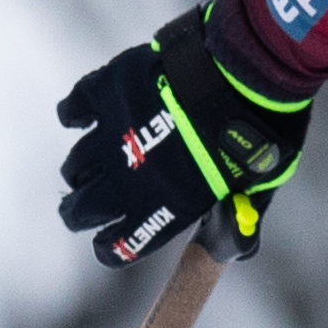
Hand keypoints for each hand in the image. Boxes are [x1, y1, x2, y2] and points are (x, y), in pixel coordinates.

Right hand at [54, 4, 311, 266]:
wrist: (240, 80)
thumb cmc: (254, 137)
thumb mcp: (254, 192)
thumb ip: (238, 219)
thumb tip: (238, 247)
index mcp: (160, 209)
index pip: (118, 246)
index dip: (112, 248)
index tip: (110, 243)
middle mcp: (126, 179)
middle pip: (81, 210)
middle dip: (79, 213)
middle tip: (80, 208)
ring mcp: (111, 135)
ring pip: (76, 164)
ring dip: (80, 169)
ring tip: (87, 165)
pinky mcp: (105, 93)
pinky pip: (73, 108)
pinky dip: (72, 114)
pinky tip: (77, 116)